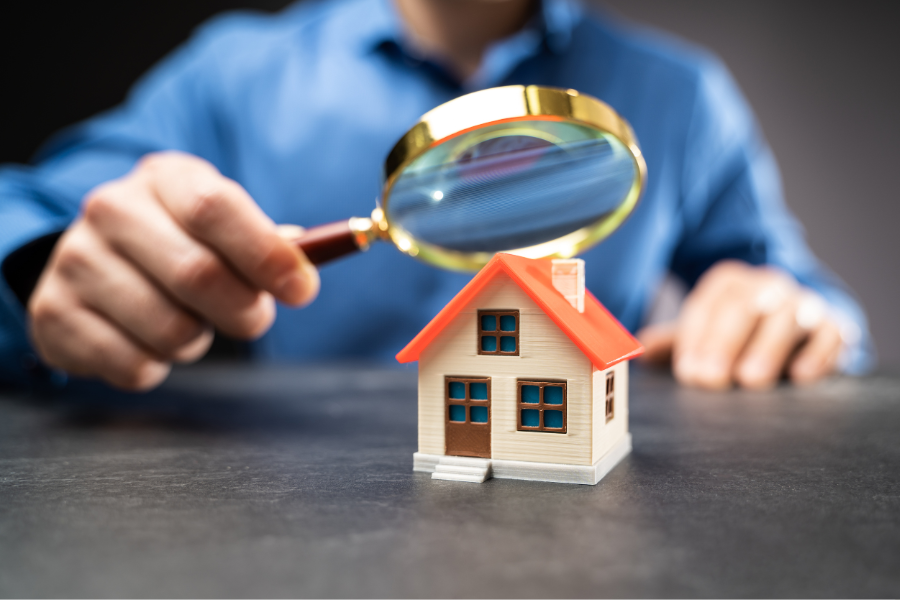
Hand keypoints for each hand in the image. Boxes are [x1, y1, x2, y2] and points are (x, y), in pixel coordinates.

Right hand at [28, 152, 318, 389]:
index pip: (216, 208)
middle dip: (244, 310)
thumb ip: (268, 245)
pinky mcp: (54, 315)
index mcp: (165, 178)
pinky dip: (159, 366)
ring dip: (199, 341)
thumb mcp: (224, 228)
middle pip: (197, 273)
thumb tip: (304, 267)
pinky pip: (134, 366)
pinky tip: (148, 340)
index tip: (302, 289)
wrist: (96, 262)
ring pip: (170, 329)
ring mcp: (75, 261)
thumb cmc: (181, 244)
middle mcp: (112, 210)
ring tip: (190, 322)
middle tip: (254, 318)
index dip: (266, 254)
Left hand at [637, 261, 844, 389]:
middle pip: (743, 306)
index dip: (695, 340)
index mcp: (728, 282)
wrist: (798, 321)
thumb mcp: (704, 332)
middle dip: (724, 344)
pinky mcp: (834, 323)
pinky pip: (830, 332)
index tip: (687, 372)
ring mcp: (801, 301)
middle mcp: (765, 284)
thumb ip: (674, 342)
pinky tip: (800, 377)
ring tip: (750, 380)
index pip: (707, 306)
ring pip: (786, 315)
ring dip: (767, 348)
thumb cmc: (739, 332)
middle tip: (710, 381)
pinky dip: (817, 353)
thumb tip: (640, 352)